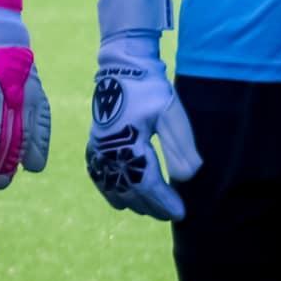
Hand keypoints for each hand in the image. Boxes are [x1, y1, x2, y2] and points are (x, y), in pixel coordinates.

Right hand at [86, 33, 201, 219]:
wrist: (123, 67)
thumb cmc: (149, 89)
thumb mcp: (171, 114)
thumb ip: (180, 146)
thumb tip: (187, 178)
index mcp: (129, 145)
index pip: (148, 186)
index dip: (165, 203)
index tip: (181, 213)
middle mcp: (109, 152)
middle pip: (131, 193)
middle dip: (152, 206)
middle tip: (172, 213)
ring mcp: (98, 150)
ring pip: (114, 189)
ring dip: (134, 202)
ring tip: (153, 207)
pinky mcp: (94, 145)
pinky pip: (101, 179)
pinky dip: (114, 193)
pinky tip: (125, 196)